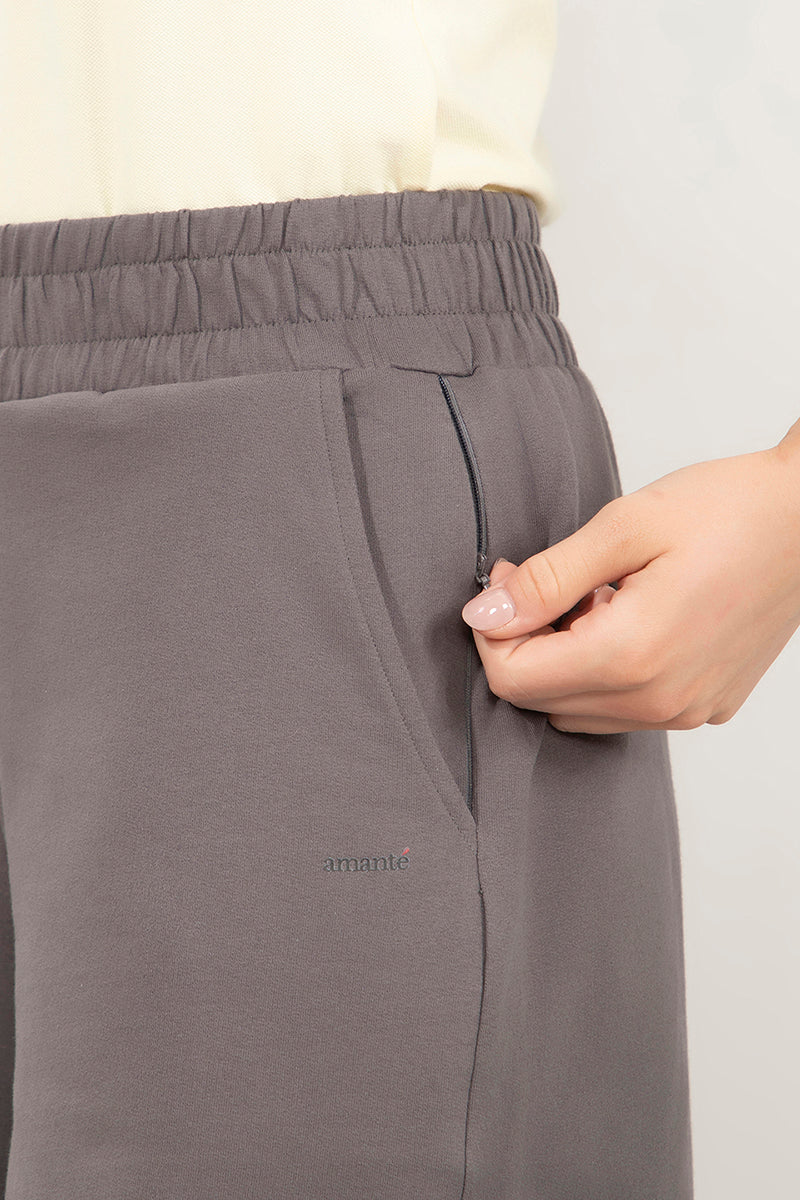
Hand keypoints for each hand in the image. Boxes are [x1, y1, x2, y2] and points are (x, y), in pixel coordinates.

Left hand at [460, 445, 799, 732]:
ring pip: (580, 711)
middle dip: (526, 643)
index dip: (493, 629)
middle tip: (549, 579)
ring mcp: (687, 711)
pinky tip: (632, 618)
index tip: (511, 577)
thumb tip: (483, 615)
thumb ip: (547, 579)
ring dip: (566, 661)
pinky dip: (607, 674)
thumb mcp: (623, 528)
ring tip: (598, 596)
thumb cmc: (727, 510)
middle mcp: (659, 701)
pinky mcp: (706, 707)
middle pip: (541, 700)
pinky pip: (626, 710)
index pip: (513, 680)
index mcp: (632, 656)